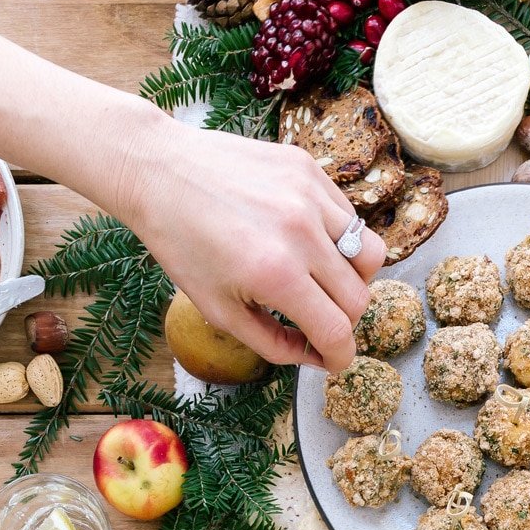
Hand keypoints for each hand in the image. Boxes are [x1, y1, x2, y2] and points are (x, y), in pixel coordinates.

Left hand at [120, 113, 385, 371]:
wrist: (158, 172)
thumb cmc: (181, 244)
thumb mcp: (218, 310)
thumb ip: (272, 343)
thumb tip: (313, 357)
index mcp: (276, 274)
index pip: (336, 330)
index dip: (339, 357)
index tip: (333, 360)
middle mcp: (301, 233)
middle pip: (358, 297)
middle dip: (343, 321)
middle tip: (319, 321)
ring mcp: (309, 195)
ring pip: (370, 254)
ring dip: (353, 279)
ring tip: (324, 280)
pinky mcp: (309, 169)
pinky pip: (348, 217)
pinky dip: (338, 239)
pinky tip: (307, 241)